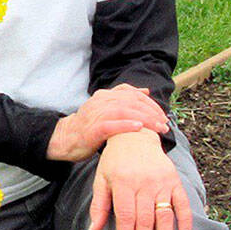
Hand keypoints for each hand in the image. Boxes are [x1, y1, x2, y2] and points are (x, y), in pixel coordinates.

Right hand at [47, 83, 169, 161]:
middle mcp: (100, 101)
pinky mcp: (92, 129)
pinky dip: (126, 125)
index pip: (132, 94)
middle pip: (131, 102)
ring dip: (145, 119)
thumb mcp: (105, 107)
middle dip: (152, 112)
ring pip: (125, 112)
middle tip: (165, 124)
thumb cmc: (89, 125)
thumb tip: (145, 91)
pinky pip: (112, 125)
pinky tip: (139, 128)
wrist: (65, 138)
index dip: (150, 103)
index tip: (163, 115)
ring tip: (158, 128)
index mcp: (104, 95)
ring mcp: (96, 114)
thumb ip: (123, 99)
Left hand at [88, 130, 192, 229]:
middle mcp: (143, 183)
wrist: (135, 135)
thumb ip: (99, 205)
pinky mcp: (174, 180)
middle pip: (145, 219)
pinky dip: (186, 220)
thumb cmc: (115, 161)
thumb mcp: (101, 179)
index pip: (125, 216)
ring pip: (164, 215)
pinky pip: (182, 203)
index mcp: (123, 183)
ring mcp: (161, 182)